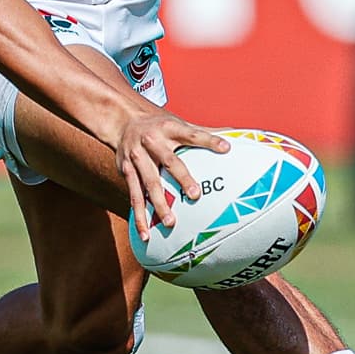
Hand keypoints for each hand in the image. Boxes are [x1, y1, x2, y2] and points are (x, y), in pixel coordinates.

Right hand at [103, 108, 228, 239]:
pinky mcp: (126, 171)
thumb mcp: (178, 122)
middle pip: (169, 161)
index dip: (209, 140)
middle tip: (196, 195)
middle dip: (182, 178)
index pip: (192, 134)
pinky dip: (139, 216)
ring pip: (149, 183)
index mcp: (169, 128)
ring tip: (170, 222)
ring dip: (159, 203)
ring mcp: (137, 158)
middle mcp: (152, 142)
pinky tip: (146, 233)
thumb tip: (232, 133)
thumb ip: (202, 131)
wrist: (122, 120)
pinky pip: (134, 196)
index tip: (226, 148)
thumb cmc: (158, 124)